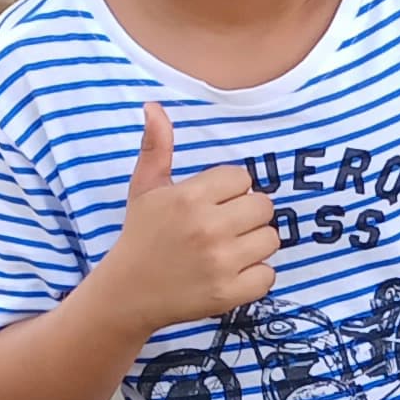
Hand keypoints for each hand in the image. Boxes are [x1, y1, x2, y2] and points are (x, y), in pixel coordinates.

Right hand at [95, 101, 276, 334]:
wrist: (128, 293)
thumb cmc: (141, 236)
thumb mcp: (144, 188)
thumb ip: (156, 147)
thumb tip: (153, 106)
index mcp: (189, 197)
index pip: (241, 179)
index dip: (231, 190)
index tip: (214, 204)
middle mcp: (208, 228)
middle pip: (263, 206)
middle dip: (248, 215)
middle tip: (226, 227)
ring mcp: (221, 262)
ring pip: (270, 239)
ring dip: (255, 244)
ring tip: (230, 250)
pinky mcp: (229, 293)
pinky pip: (269, 275)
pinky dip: (255, 276)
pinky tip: (232, 273)